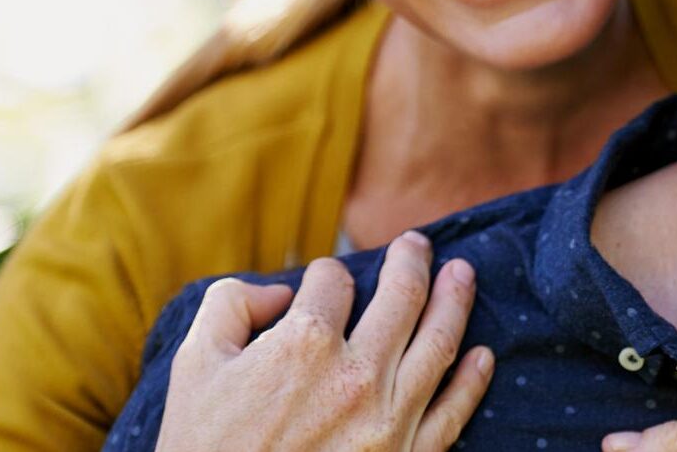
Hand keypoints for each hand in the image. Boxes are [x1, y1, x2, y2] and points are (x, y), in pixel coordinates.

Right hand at [157, 231, 492, 451]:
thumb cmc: (201, 449)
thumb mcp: (194, 365)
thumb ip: (231, 305)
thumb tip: (281, 290)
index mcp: (304, 343)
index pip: (333, 282)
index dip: (325, 276)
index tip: (323, 284)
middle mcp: (355, 375)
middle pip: (402, 296)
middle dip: (412, 262)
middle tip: (418, 245)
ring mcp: (387, 419)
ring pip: (438, 342)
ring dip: (456, 300)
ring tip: (463, 274)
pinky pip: (452, 413)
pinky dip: (472, 381)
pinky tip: (482, 354)